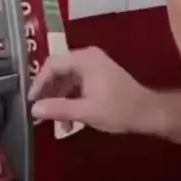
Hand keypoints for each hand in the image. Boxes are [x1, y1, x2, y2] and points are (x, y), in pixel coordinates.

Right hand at [28, 47, 150, 133]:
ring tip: (55, 122)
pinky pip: (77, 84)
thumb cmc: (118, 110)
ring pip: (67, 80)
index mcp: (85, 59)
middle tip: (39, 112)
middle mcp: (88, 57)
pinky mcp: (100, 76)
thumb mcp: (86, 111)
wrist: (149, 113)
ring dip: (59, 100)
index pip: (52, 65)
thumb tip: (34, 108)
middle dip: (48, 93)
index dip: (38, 83)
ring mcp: (95, 66)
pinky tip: (69, 121)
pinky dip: (71, 99)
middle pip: (58, 71)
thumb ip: (58, 109)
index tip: (31, 101)